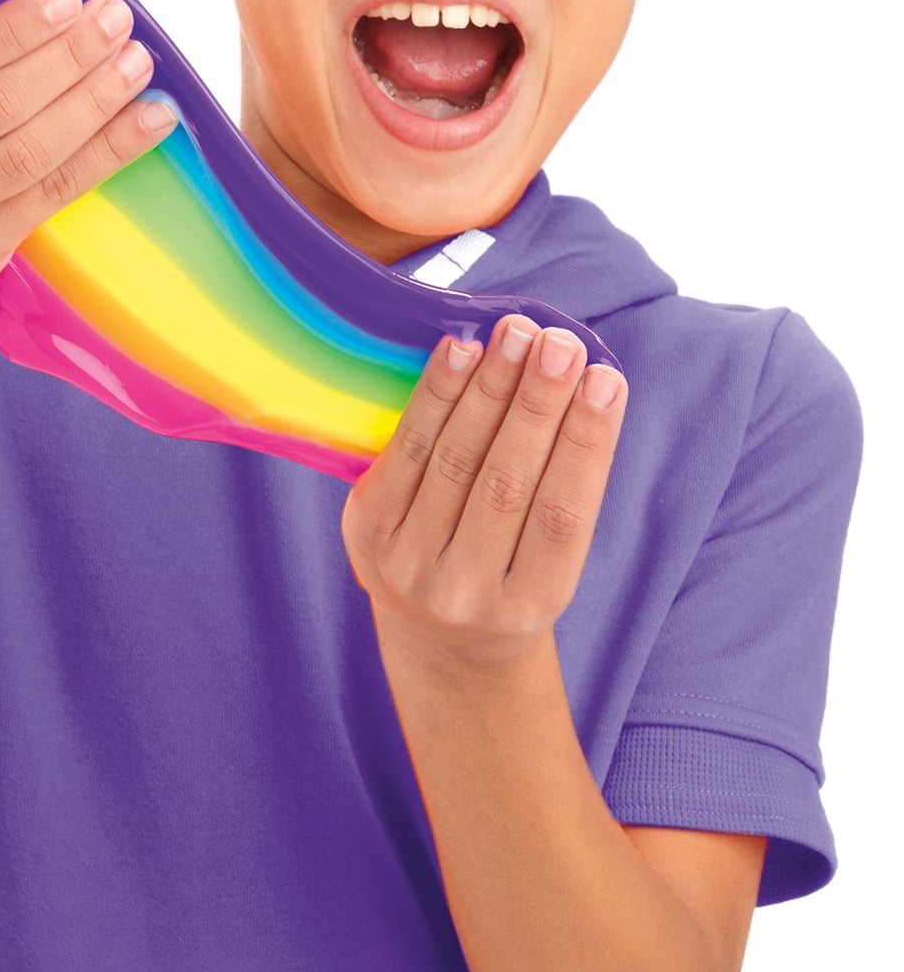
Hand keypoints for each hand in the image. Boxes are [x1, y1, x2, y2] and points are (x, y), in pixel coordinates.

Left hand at [340, 315, 626, 668]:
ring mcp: (408, 563)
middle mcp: (465, 592)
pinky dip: (435, 396)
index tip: (606, 379)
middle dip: (537, 404)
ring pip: (456, 460)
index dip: (586, 443)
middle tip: (559, 343)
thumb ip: (562, 485)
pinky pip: (405, 450)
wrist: (439, 637)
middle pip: (507, 482)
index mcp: (532, 604)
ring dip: (489, 388)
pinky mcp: (366, 531)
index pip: (563, 515)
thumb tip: (577, 378)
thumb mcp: (548, 561)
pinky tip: (459, 352)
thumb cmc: (511, 575)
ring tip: (516, 334)